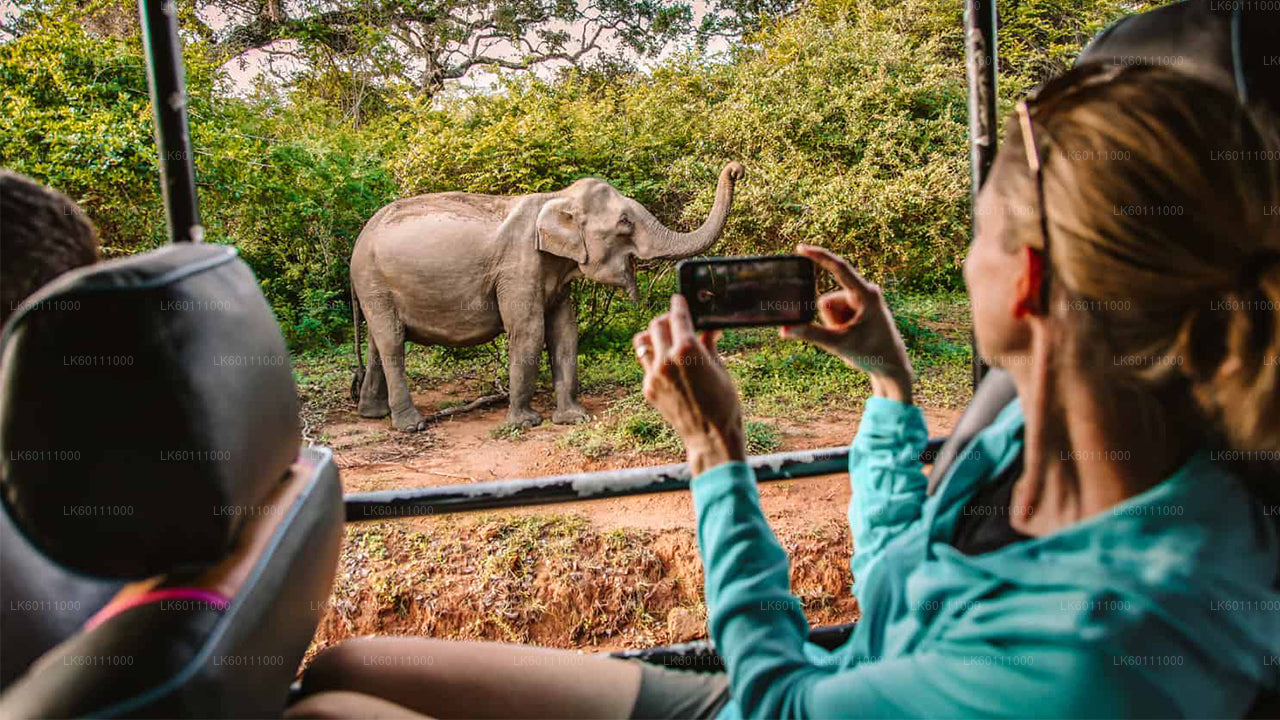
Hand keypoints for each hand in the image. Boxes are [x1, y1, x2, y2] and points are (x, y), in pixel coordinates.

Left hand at [633, 295, 746, 475]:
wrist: (710, 438)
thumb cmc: (724, 404)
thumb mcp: (721, 369)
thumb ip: (709, 345)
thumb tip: (708, 329)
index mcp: (687, 350)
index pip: (677, 316)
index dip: (678, 305)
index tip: (679, 299)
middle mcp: (666, 360)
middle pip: (656, 325)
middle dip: (666, 319)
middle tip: (676, 321)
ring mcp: (653, 375)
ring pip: (643, 342)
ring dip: (654, 336)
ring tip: (666, 340)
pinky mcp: (648, 389)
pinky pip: (646, 364)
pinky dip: (655, 358)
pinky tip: (670, 365)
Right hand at [781, 244, 913, 403]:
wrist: (891, 364)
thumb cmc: (870, 353)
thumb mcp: (837, 344)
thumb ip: (810, 334)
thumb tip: (784, 329)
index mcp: (865, 295)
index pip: (839, 269)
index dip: (819, 256)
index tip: (801, 248)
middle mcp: (865, 291)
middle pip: (826, 301)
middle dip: (829, 321)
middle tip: (847, 336)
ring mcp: (861, 298)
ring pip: (828, 308)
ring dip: (833, 324)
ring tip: (852, 335)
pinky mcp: (858, 305)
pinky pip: (834, 311)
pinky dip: (836, 324)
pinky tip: (851, 333)